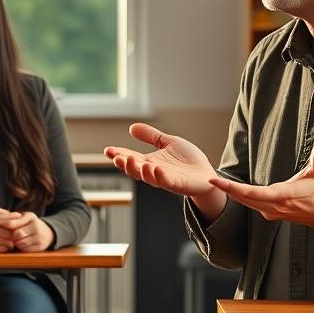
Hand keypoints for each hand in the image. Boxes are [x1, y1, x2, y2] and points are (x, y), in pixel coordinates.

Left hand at [0, 202, 53, 251]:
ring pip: (21, 242)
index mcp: (29, 216)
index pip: (13, 223)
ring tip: (16, 240)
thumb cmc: (25, 224)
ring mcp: (39, 236)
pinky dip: (22, 248)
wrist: (46, 233)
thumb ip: (1, 212)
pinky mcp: (41, 246)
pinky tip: (22, 245)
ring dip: (16, 243)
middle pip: (17, 234)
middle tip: (9, 237)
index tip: (0, 229)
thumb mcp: (16, 217)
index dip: (6, 227)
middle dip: (12, 237)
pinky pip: (26, 249)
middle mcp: (36, 225)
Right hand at [0, 213, 14, 252]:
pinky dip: (4, 249)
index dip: (18, 225)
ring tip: (11, 243)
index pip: (11, 219)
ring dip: (11, 244)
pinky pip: (1, 249)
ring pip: (7, 241)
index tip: (21, 228)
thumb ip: (4, 217)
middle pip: (11, 232)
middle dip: (16, 236)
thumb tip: (18, 215)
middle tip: (18, 239)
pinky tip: (3, 247)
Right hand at [104, 123, 218, 199]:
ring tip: (132, 160)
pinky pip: (166, 182)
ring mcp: (165, 178)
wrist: (206, 174)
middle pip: (135, 169)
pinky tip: (155, 168)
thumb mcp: (167, 142)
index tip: (108, 150)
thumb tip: (131, 128)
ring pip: (147, 177)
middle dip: (125, 164)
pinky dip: (159, 176)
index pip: (131, 157)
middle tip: (116, 157)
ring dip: (139, 170)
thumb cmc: (187, 160)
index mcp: (150, 161)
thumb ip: (150, 136)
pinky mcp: (177, 184)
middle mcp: (154, 171)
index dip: (119, 154)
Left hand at [207, 140, 313, 229]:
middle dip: (229, 190)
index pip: (259, 193)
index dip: (239, 189)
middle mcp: (277, 206)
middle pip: (247, 199)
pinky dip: (240, 197)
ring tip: (216, 182)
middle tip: (212, 180)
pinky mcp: (271, 213)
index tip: (224, 183)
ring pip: (247, 203)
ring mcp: (273, 211)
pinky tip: (229, 189)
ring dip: (232, 193)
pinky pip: (251, 205)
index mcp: (286, 195)